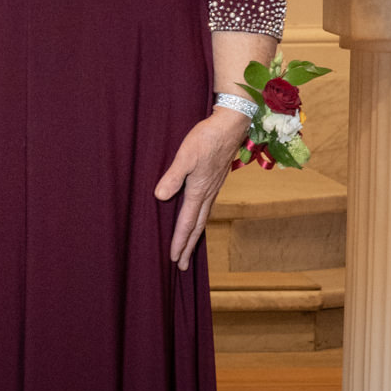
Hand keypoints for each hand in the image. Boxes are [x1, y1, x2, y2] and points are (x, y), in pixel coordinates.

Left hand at [154, 107, 251, 270]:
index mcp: (199, 191)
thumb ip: (172, 177)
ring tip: (189, 248)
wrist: (230, 125)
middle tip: (182, 265)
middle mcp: (208, 194)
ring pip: (203, 218)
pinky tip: (197, 218)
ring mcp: (213, 188)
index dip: (180, 241)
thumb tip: (160, 197)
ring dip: (195, 235)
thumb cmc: (206, 138)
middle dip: (188, 246)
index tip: (174, 259)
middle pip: (197, 226)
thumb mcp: (184, 156)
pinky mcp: (215, 181)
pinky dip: (200, 220)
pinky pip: (206, 207)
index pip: (187, 223)